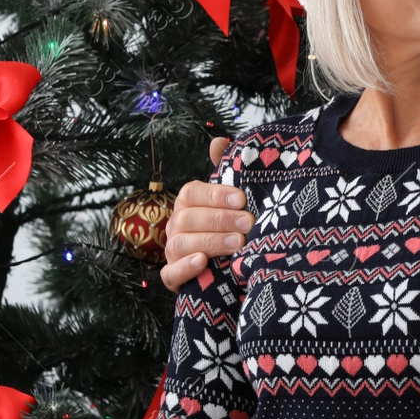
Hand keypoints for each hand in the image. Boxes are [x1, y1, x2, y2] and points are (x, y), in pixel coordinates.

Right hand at [159, 137, 246, 291]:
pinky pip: (170, 274)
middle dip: (220, 220)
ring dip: (210, 242)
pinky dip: (184, 268)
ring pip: (181, 243)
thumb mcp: (231, 200)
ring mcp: (172, 252)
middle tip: (248, 223)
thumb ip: (225, 171)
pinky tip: (203, 263)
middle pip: (188, 218)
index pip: (192, 193)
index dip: (216, 195)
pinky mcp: (173, 279)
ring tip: (238, 243)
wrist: (227, 269)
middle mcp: (175, 225)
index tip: (243, 199)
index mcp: (188, 204)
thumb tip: (219, 139)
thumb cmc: (229, 227)